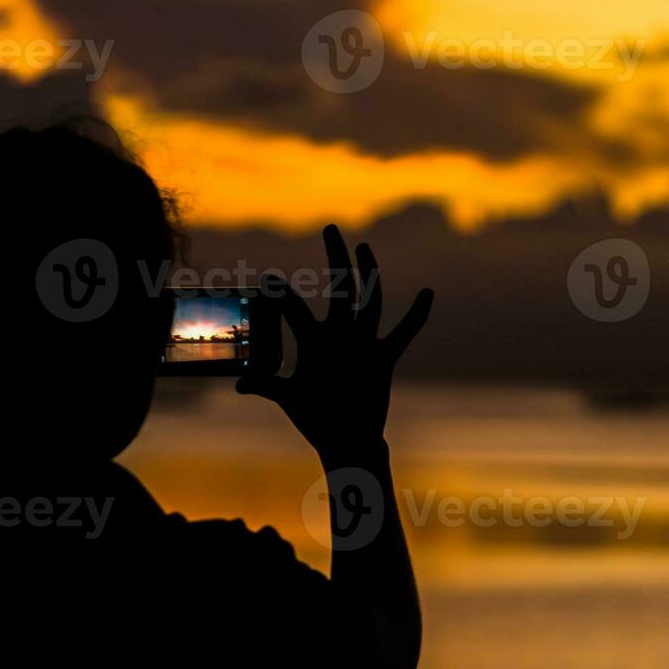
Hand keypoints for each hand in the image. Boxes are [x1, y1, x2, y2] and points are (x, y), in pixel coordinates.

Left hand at [236, 224, 433, 462]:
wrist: (344, 440)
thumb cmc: (315, 416)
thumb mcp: (289, 397)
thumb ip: (268, 385)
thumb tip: (240, 384)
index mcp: (315, 339)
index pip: (296, 309)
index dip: (282, 296)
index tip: (266, 280)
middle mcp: (341, 334)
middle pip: (341, 287)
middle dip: (336, 257)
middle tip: (330, 227)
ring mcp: (363, 343)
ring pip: (370, 300)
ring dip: (369, 274)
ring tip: (364, 247)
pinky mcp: (383, 359)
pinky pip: (402, 334)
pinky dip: (416, 316)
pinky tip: (428, 293)